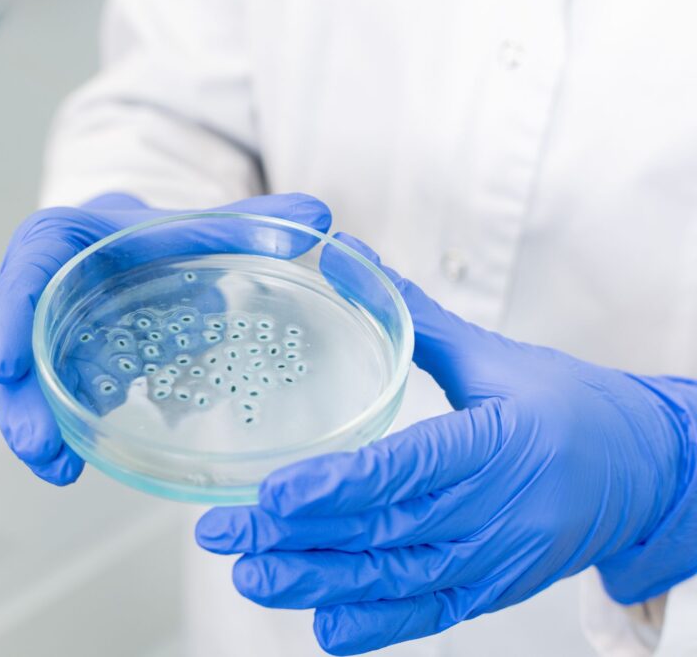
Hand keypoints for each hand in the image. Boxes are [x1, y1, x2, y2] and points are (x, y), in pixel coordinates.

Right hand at [0, 192, 331, 484]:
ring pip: (28, 380)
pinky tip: (79, 460)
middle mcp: (46, 289)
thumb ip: (255, 224)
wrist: (141, 248)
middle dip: (20, 399)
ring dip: (38, 426)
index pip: (24, 274)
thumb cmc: (159, 235)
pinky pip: (55, 396)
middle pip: (13, 341)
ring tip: (61, 468)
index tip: (5, 363)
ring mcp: (49, 332)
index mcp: (65, 243)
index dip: (8, 317)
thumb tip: (320, 219)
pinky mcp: (64, 365)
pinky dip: (65, 428)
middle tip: (42, 447)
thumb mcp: (201, 225)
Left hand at [196, 233, 696, 654]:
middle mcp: (497, 510)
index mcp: (499, 442)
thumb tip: (346, 254)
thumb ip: (414, 315)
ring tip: (253, 575)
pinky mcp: (494, 590)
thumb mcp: (495, 356)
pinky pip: (430, 615)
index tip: (274, 494)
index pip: (407, 467)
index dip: (339, 486)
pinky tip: (322, 624)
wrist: (645, 473)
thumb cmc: (571, 407)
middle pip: (386, 529)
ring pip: (397, 579)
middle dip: (298, 535)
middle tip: (227, 533)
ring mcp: (496, 559)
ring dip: (319, 582)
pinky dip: (375, 624)